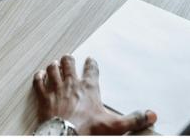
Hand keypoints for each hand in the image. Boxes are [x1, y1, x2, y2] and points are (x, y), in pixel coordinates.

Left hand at [33, 55, 155, 134]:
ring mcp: (56, 89)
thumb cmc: (87, 129)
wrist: (65, 136)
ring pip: (53, 69)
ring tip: (55, 64)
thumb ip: (134, 119)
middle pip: (69, 63)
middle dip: (69, 60)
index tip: (90, 60)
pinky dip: (39, 77)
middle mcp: (71, 84)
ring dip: (54, 66)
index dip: (91, 64)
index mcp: (89, 88)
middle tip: (70, 58)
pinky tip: (39, 75)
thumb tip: (150, 115)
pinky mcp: (43, 97)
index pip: (91, 69)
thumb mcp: (115, 126)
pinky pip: (38, 82)